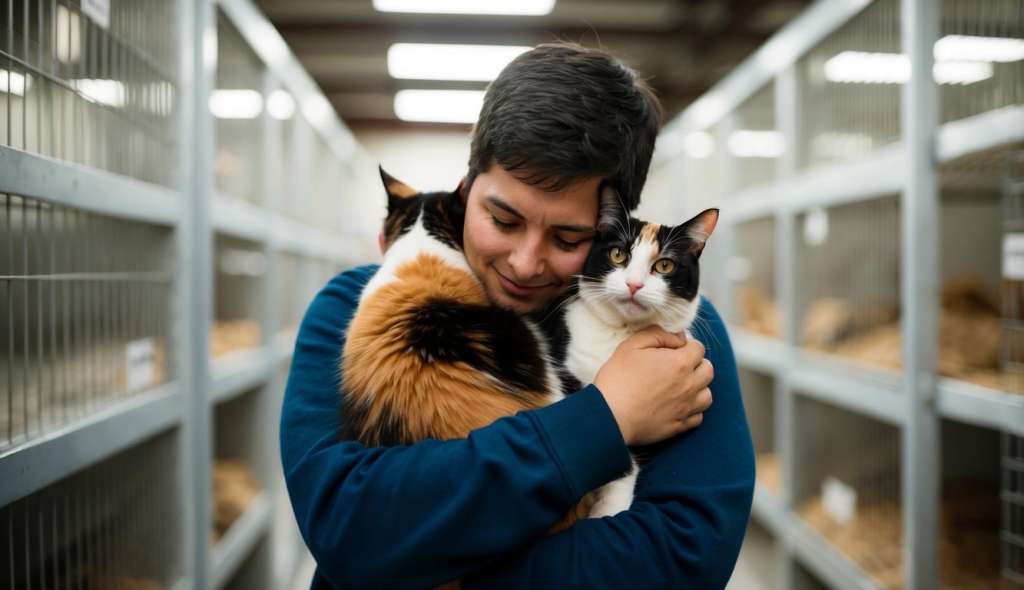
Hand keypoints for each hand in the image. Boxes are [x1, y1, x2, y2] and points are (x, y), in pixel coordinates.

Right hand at [593, 326, 713, 445]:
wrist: (609, 416)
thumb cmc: (618, 378)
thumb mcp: (632, 345)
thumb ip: (658, 334)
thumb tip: (678, 337)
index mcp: (679, 363)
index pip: (699, 348)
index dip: (687, 346)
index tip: (673, 350)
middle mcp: (689, 385)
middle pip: (708, 370)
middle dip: (697, 364)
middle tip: (678, 366)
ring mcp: (686, 408)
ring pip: (707, 394)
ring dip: (698, 387)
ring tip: (681, 386)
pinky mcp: (679, 426)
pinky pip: (698, 416)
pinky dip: (693, 409)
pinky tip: (678, 405)